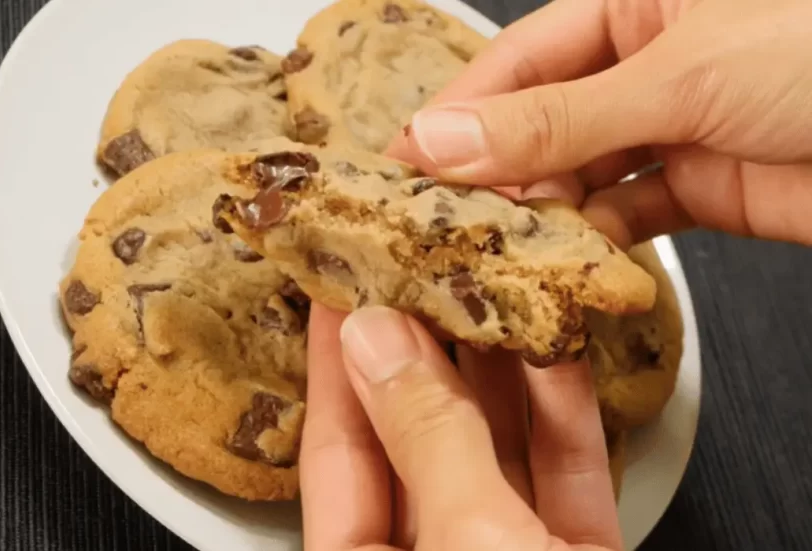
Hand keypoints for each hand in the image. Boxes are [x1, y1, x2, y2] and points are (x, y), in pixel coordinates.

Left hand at [299, 304, 621, 550]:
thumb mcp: (471, 537)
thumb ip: (429, 438)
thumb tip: (378, 338)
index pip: (334, 452)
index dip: (337, 365)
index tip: (340, 289)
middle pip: (417, 441)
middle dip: (425, 350)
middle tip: (423, 265)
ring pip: (496, 451)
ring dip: (501, 368)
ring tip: (489, 281)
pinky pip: (568, 474)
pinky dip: (568, 409)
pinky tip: (560, 339)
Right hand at [387, 0, 811, 247]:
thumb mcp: (679, 74)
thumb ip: (557, 118)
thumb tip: (447, 138)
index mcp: (634, 3)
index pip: (520, 61)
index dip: (460, 112)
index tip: (406, 161)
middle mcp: (645, 64)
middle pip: (541, 121)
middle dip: (495, 172)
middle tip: (444, 220)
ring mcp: (672, 129)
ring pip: (577, 175)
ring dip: (541, 214)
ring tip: (497, 249)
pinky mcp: (700, 190)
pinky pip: (625, 217)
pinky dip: (595, 243)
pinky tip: (567, 261)